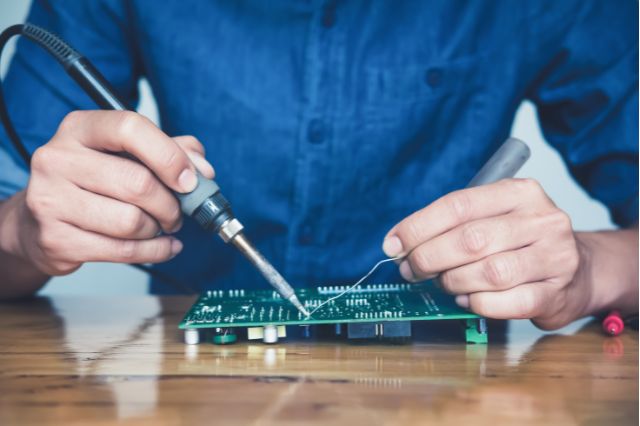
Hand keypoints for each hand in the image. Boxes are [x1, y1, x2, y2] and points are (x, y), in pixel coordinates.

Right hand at [8, 110, 214, 275]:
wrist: (38, 223)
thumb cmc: (91, 183)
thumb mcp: (126, 154)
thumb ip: (170, 151)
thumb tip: (203, 170)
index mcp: (79, 129)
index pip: (130, 128)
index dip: (169, 156)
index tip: (189, 180)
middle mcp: (58, 159)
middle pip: (138, 183)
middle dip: (171, 204)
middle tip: (177, 213)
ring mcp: (51, 200)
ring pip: (132, 221)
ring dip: (159, 229)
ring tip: (160, 227)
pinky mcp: (56, 240)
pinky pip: (123, 251)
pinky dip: (155, 252)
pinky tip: (162, 247)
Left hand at [383, 178, 584, 329]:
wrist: (580, 269)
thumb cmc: (521, 242)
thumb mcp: (493, 218)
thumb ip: (451, 226)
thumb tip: (398, 244)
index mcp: (520, 192)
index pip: (458, 205)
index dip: (418, 227)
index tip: (393, 244)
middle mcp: (542, 220)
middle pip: (470, 239)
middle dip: (428, 258)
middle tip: (412, 270)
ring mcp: (555, 257)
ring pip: (487, 273)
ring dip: (453, 282)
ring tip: (444, 284)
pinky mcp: (557, 293)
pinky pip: (505, 303)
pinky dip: (477, 304)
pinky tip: (468, 300)